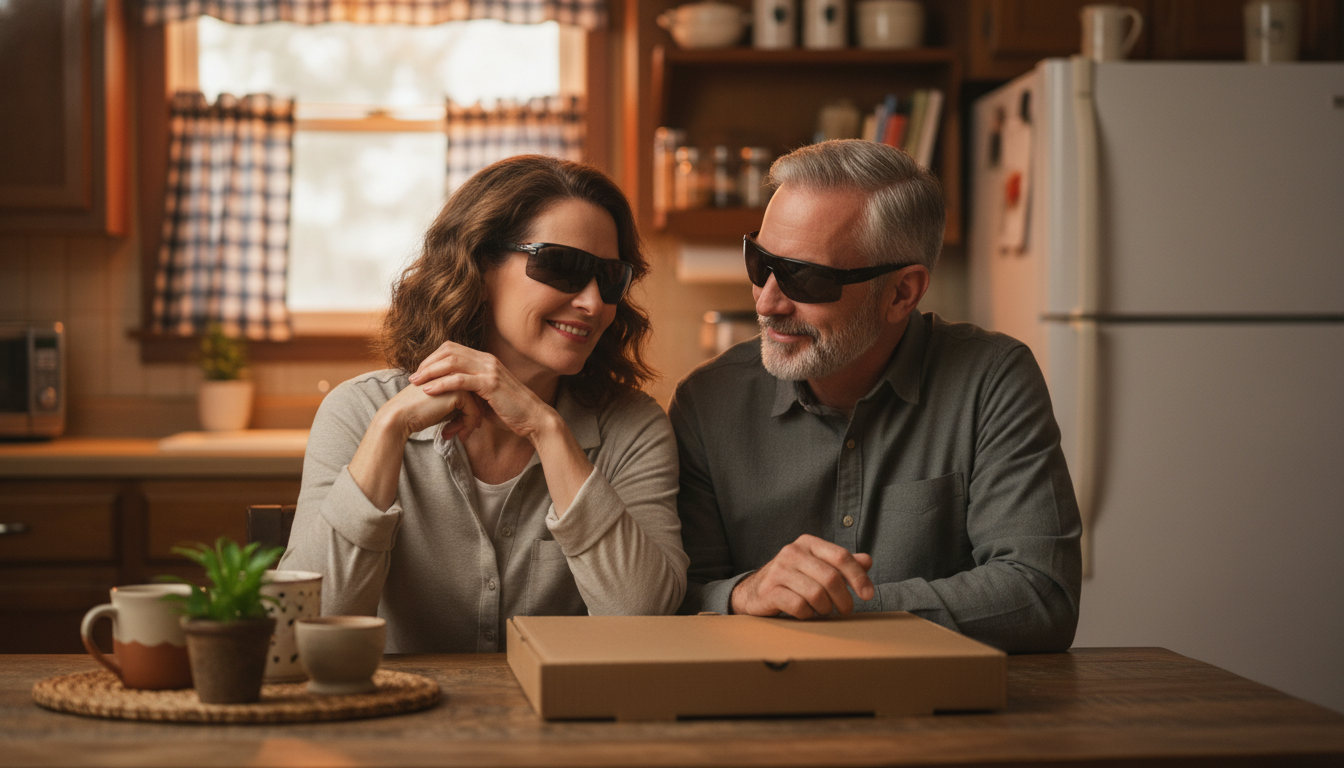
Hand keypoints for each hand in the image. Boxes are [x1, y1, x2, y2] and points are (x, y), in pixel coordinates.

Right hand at [383, 376, 483, 441]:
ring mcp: (458, 380)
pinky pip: (474, 411)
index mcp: (450, 372)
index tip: (464, 426)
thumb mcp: (441, 405)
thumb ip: (458, 403)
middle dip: (472, 417)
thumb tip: (477, 413)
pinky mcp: (458, 392)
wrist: (400, 415)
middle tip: (463, 434)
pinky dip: (468, 425)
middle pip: (478, 397)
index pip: (472, 390)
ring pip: (478, 404)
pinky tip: (454, 435)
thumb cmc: (418, 412)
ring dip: (470, 423)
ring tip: (460, 436)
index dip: (470, 410)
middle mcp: (455, 372)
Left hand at [407, 342, 554, 441]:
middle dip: (428, 363)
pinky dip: (442, 384)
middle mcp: (486, 360)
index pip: (453, 349)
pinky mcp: (491, 384)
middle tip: (413, 376)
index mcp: (485, 360)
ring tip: (416, 382)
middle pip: (449, 351)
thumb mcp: (486, 398)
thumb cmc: (510, 412)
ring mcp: (489, 370)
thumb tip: (450, 401)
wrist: (534, 418)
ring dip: (431, 371)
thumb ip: (469, 394)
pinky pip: (461, 380)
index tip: (421, 372)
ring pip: (452, 362)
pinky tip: (429, 390)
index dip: (433, 358)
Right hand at [730, 535, 874, 618]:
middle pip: (831, 578)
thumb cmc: (793, 579)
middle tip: (845, 610)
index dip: (858, 577)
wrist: (754, 591)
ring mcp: (779, 571)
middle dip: (844, 599)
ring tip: (824, 611)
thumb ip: (841, 564)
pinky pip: (799, 606)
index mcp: (808, 543)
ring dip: (825, 609)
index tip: (868, 595)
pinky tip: (806, 613)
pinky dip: (808, 614)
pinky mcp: (769, 590)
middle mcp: (792, 552)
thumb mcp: (817, 566)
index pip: (841, 556)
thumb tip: (867, 561)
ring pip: (816, 594)